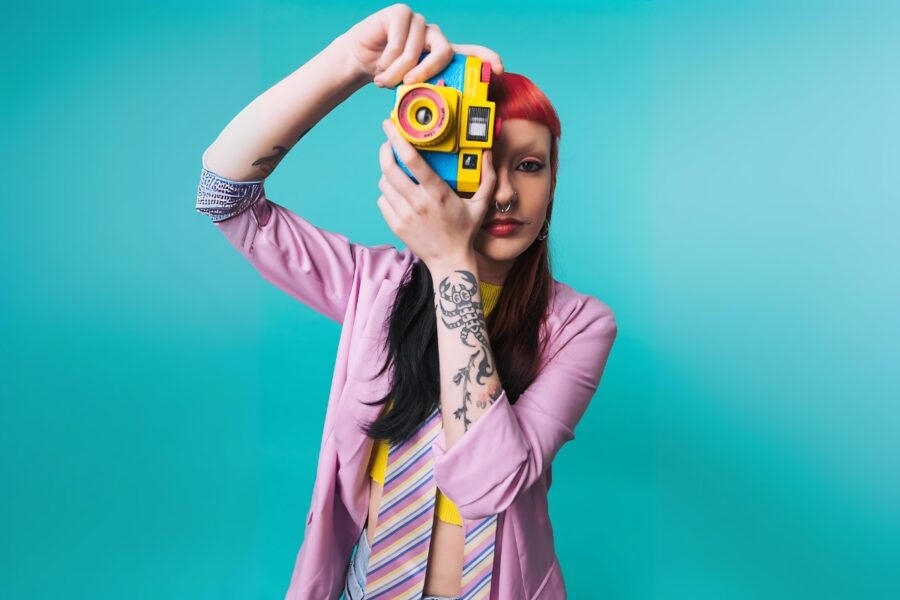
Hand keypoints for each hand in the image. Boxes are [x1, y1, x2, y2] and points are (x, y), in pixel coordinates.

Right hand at [340, 3, 503, 87]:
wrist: (359, 59)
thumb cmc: (389, 74)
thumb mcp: (410, 88)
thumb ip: (426, 93)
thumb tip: (440, 116)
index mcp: (442, 54)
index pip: (472, 52)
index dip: (488, 58)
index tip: (499, 69)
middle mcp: (434, 37)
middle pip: (444, 52)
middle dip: (427, 72)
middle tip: (410, 84)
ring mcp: (418, 23)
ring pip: (415, 51)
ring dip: (396, 72)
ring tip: (383, 80)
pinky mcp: (401, 14)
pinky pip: (398, 41)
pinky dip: (386, 60)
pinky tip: (378, 63)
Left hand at [376, 118, 496, 265]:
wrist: (449, 260)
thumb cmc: (465, 232)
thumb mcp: (480, 204)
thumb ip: (487, 178)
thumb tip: (489, 154)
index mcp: (437, 193)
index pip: (412, 160)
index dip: (397, 140)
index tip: (390, 126)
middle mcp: (417, 202)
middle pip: (389, 169)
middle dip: (385, 151)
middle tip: (387, 143)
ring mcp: (404, 215)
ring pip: (384, 184)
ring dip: (387, 173)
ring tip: (395, 169)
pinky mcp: (396, 225)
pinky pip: (383, 200)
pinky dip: (387, 192)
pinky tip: (396, 192)